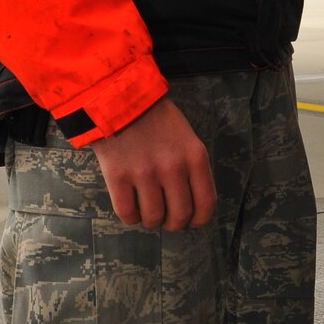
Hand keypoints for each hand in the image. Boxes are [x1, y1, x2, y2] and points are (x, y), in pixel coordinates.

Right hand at [94, 96, 216, 230]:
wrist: (119, 99)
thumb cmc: (156, 118)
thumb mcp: (186, 137)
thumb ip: (191, 166)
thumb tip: (192, 202)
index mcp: (195, 157)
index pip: (205, 203)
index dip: (199, 219)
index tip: (192, 221)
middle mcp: (173, 168)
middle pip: (179, 215)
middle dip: (174, 223)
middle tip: (167, 219)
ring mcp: (144, 173)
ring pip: (153, 217)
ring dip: (151, 221)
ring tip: (147, 212)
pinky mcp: (118, 177)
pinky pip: (127, 213)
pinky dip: (131, 217)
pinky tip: (131, 208)